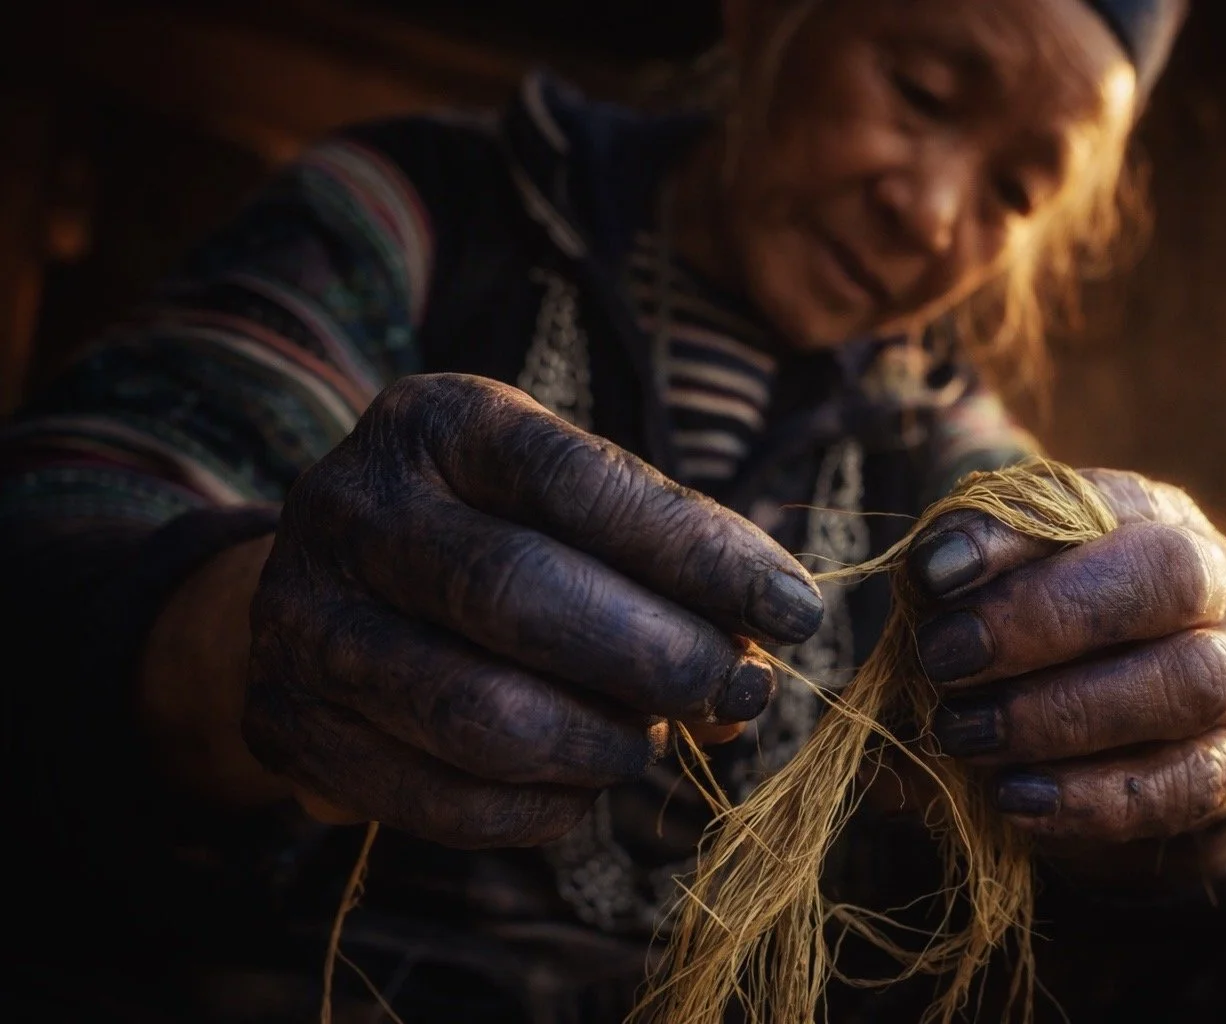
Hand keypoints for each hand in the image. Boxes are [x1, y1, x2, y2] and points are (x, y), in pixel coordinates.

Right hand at [243, 373, 822, 847]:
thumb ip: (670, 563)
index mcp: (438, 421)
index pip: (579, 481)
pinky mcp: (287, 723)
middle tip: (738, 691)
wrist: (338, 585)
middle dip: (659, 659)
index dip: (698, 554)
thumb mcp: (575, 508)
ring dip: (603, 746)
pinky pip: (441, 803)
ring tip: (650, 737)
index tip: (795, 613)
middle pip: (520, 596)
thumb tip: (759, 656)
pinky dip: (543, 811)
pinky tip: (582, 782)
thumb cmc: (500, 534)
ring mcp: (302, 618)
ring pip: (480, 716)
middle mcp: (351, 505)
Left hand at [912, 469, 1225, 864]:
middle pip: (1165, 577)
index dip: (1010, 534)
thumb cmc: (1048, 649)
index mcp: (1146, 516)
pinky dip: (1093, 798)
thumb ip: (953, 603)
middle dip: (1045, 618)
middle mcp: (1213, 582)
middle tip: (945, 658)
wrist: (1141, 744)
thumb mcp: (997, 603)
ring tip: (965, 735)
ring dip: (1062, 713)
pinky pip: (1185, 785)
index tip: (932, 572)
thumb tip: (894, 628)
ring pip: (1185, 682)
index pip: (1094, 503)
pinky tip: (1015, 800)